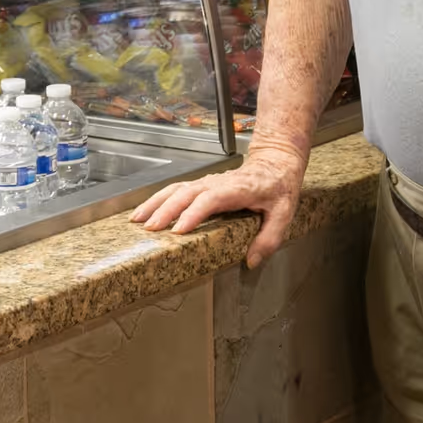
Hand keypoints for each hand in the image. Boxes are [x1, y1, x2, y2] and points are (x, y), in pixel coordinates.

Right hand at [130, 146, 306, 267]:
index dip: (193, 213)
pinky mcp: (202, 185)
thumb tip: (251, 261)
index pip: (211, 199)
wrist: (276, 162)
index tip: (179, 230)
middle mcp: (218, 183)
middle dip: (166, 211)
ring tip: (138, 221)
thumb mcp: (284, 214)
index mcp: (239, 189)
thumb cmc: (279, 187)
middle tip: (150, 230)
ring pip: (176, 189)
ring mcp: (208, 182)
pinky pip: (176, 189)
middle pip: (187, 193)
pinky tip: (145, 211)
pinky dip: (158, 199)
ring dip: (156, 203)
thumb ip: (269, 238)